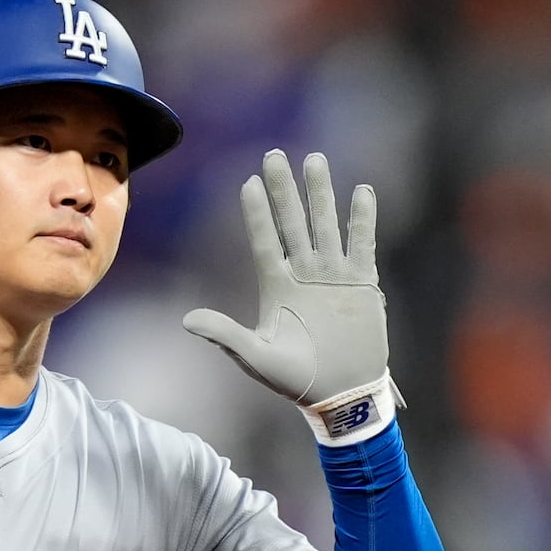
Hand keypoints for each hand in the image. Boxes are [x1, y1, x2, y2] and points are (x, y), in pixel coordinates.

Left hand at [183, 150, 398, 443]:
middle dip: (284, 189)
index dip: (257, 213)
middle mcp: (304, 274)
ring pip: (325, 224)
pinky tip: (361, 192)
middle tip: (275, 155)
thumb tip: (187, 320)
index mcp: (277, 287)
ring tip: (315, 160)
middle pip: (293, 222)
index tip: (247, 183)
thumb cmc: (296, 380)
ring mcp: (334, 276)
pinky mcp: (363, 283)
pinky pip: (362, 244)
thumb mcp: (256, 357)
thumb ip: (225, 335)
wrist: (342, 395)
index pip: (265, 241)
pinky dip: (362, 220)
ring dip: (321, 194)